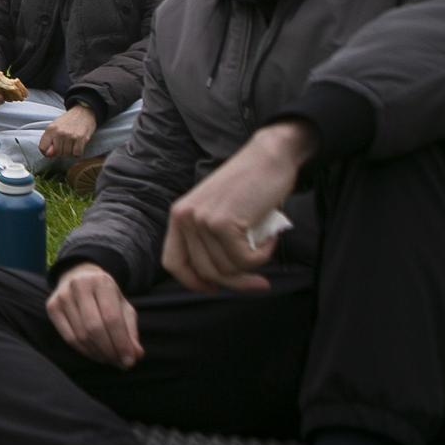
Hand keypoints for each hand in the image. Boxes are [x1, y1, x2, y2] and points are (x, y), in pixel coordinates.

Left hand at [38, 104, 99, 159]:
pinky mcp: (81, 138)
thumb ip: (49, 139)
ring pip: (67, 154)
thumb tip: (48, 155)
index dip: (46, 152)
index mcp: (50, 129)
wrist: (84, 112)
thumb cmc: (68, 121)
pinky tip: (77, 146)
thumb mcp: (54, 126)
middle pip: (56, 153)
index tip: (51, 152)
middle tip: (65, 145)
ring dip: (69, 152)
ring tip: (71, 144)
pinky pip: (76, 153)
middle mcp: (59, 132)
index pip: (42, 148)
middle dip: (60, 152)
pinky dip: (77, 152)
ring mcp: (70, 136)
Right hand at [46, 263, 142, 367]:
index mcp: (102, 282)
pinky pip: (68, 337)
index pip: (112, 318)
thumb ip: (131, 331)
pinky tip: (94, 353)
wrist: (80, 276)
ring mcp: (63, 296)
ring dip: (97, 353)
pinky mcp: (52, 307)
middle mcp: (79, 286)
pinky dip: (84, 351)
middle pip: (94, 328)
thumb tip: (136, 355)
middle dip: (109, 350)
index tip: (130, 361)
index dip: (121, 342)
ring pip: (81, 335)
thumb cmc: (106, 296)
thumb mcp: (123, 307)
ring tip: (109, 359)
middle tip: (119, 363)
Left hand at [162, 121, 315, 293]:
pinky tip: (271, 238)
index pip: (173, 262)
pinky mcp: (223, 222)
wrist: (269, 156)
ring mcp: (201, 220)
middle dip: (235, 283)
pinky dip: (263, 255)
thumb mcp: (217, 212)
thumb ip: (210, 240)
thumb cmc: (250, 186)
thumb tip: (217, 280)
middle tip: (260, 282)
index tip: (214, 288)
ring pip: (226, 268)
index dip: (193, 282)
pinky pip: (244, 260)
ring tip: (266, 242)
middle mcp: (184, 217)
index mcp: (178, 216)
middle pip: (204, 272)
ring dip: (253, 265)